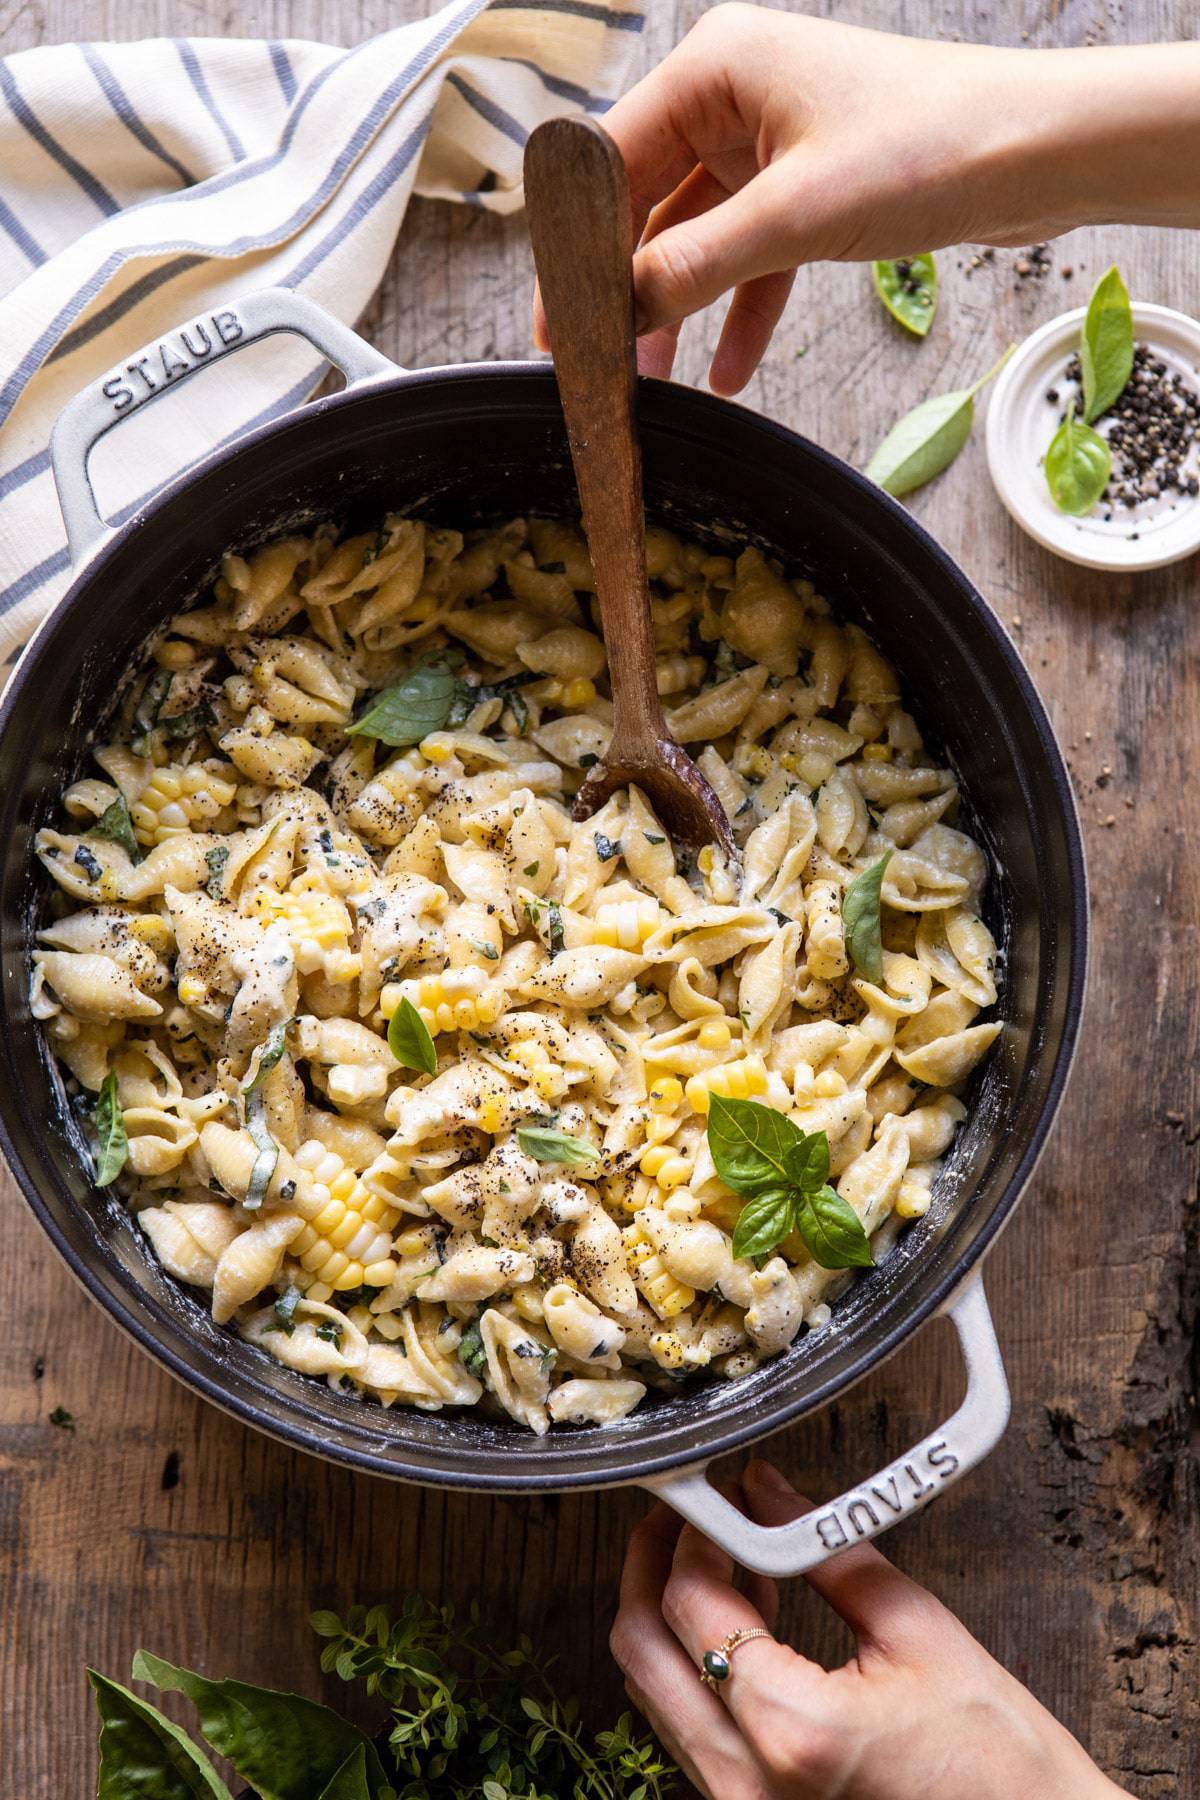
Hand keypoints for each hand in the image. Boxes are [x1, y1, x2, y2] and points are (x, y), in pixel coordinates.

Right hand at [538, 6, 1199, 393]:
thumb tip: (620, 309)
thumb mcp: (795, 216)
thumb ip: (696, 264)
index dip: (576, 244)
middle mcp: (735, 95)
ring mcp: (772, 142)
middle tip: (594, 360)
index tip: (558, 320)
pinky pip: (750, 258)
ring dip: (675, 309)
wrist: (1041, 153)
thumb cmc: (932, 147)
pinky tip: (726, 374)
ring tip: (651, 381)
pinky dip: (738, 312)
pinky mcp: (809, 187)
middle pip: (646, 201)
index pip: (610, 158)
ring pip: (695, 237)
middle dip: (623, 285)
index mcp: (716, 67)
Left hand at [612, 1459, 1128, 1799]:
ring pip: (652, 1694)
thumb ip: (828, 1550)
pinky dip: (699, 1668)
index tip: (715, 1495)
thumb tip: (766, 1489)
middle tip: (685, 1517)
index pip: (693, 1604)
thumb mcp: (919, 1632)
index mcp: (792, 1729)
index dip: (694, 1534)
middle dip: (650, 1567)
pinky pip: (689, 1732)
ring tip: (729, 1563)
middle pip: (640, 1651)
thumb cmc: (997, 1764)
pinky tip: (750, 1629)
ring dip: (671, 1616)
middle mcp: (746, 1783)